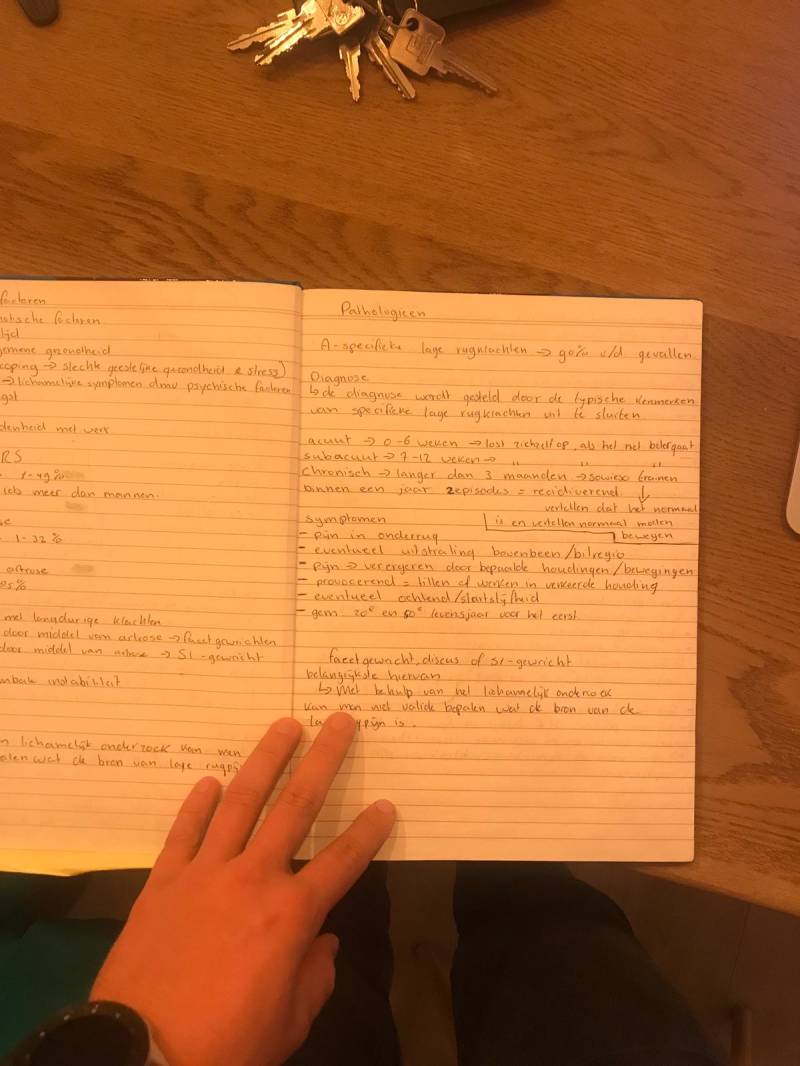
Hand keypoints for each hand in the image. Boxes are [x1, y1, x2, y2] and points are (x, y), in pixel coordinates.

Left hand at [92, 712, 395, 1065]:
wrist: (145, 1055)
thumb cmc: (227, 1044)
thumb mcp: (289, 1023)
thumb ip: (314, 977)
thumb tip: (321, 942)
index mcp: (290, 915)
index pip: (342, 862)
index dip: (369, 832)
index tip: (386, 803)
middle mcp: (252, 879)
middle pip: (295, 807)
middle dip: (323, 760)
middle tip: (339, 721)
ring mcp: (204, 874)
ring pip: (240, 803)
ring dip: (265, 760)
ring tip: (285, 726)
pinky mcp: (163, 882)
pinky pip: (184, 832)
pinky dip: (198, 805)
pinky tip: (210, 782)